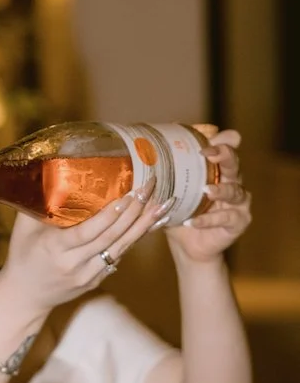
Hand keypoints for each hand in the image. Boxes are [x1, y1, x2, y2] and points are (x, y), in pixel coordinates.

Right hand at [0, 181, 167, 314]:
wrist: (26, 296)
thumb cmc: (23, 256)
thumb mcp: (23, 229)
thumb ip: (37, 203)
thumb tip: (50, 167)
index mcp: (54, 249)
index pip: (87, 232)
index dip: (109, 215)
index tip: (127, 195)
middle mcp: (73, 264)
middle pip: (110, 238)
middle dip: (134, 212)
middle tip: (149, 188)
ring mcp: (87, 275)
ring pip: (121, 248)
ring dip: (143, 225)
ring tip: (161, 203)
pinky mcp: (97, 280)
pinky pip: (119, 256)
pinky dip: (136, 238)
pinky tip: (151, 222)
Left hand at [165, 126, 250, 262]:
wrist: (187, 246)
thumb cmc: (180, 213)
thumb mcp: (170, 191)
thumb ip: (164, 173)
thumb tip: (144, 151)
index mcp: (217, 170)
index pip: (225, 147)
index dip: (220, 141)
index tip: (209, 136)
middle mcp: (232, 182)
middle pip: (234, 164)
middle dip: (224, 156)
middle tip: (209, 154)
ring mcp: (238, 202)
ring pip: (235, 191)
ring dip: (220, 190)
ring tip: (206, 190)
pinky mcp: (239, 222)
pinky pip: (227, 218)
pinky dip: (208, 220)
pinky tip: (192, 221)